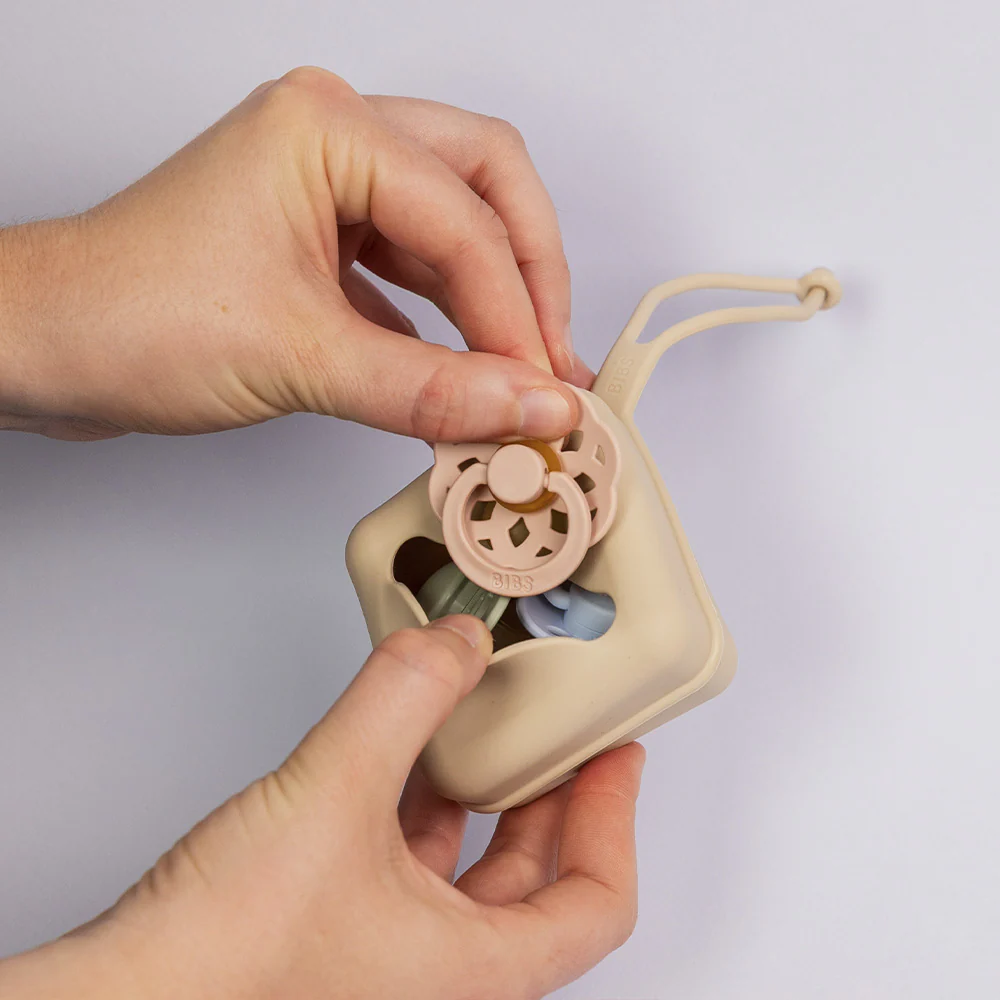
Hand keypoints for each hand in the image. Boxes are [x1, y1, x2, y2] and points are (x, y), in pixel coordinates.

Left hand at [0, 68, 591, 441]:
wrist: (48, 346)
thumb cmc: (131, 318)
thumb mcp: (301, 359)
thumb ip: (431, 390)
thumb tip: (528, 408)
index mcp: (328, 130)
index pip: (466, 224)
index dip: (515, 316)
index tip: (543, 390)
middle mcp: (335, 138)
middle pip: (488, 183)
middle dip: (529, 272)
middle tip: (552, 353)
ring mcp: (327, 185)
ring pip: (455, 222)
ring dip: (494, 294)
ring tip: (523, 368)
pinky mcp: (319, 235)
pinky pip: (413, 265)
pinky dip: (446, 316)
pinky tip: (462, 365)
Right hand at [0, 617, 643, 998]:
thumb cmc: (218, 967)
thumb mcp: (334, 796)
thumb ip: (401, 702)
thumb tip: (456, 644)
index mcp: (472, 970)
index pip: (597, 902)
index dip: (615, 818)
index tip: (614, 756)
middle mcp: (438, 979)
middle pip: (537, 882)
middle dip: (549, 796)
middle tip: (556, 734)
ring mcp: (385, 962)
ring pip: (467, 874)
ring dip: (480, 797)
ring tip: (482, 728)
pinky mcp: (335, 937)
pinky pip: (406, 866)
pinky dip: (418, 808)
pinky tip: (400, 757)